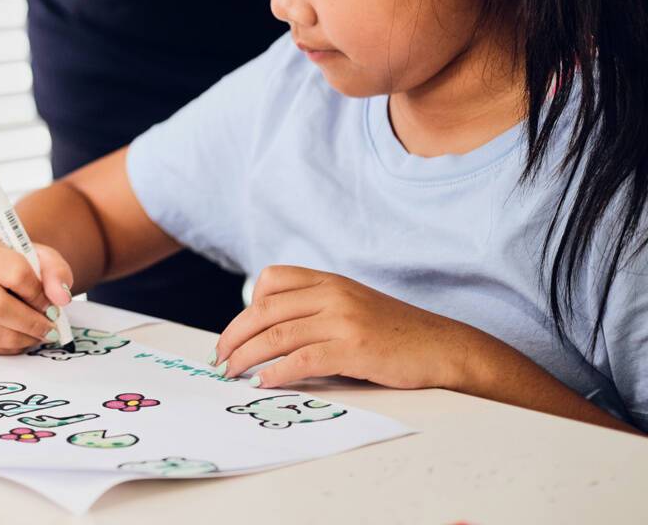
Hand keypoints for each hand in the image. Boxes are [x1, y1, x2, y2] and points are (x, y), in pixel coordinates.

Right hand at [0, 237, 72, 353]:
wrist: (1, 272)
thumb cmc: (22, 264)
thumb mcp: (43, 258)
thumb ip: (57, 272)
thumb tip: (61, 298)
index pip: (14, 274)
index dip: (38, 294)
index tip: (52, 303)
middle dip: (32, 323)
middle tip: (51, 327)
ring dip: (27, 338)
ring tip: (41, 331)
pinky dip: (15, 347)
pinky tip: (24, 334)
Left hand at [213, 265, 468, 389]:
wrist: (444, 347)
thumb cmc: (398, 333)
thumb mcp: (354, 305)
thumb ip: (319, 309)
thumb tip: (273, 332)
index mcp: (330, 280)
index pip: (272, 279)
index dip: (247, 305)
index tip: (237, 331)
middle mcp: (332, 294)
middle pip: (265, 310)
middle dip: (234, 335)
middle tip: (219, 358)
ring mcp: (343, 320)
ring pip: (276, 335)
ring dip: (246, 356)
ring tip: (230, 373)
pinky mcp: (353, 348)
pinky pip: (301, 359)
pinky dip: (275, 372)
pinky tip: (262, 383)